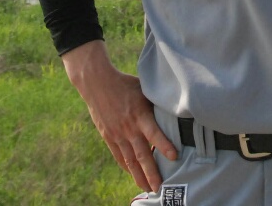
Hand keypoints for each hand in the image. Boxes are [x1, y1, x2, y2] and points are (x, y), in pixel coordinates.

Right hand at [62, 40, 178, 190]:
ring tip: (147, 188)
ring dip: (138, 175)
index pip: (154, 133)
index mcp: (140, 114)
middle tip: (159, 187)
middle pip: (142, 154)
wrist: (97, 83)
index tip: (175, 156)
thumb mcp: (144, 90)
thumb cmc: (125, 84)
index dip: (164, 145)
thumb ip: (155, 105)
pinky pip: (118, 155)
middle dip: (151, 173)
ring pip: (130, 160)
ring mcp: (117, 134)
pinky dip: (126, 166)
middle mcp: (129, 127)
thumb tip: (174, 111)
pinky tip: (132, 174)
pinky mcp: (108, 136)